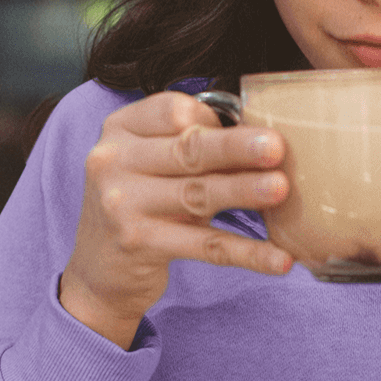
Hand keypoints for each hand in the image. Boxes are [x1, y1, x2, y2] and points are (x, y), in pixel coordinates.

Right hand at [60, 93, 292, 346]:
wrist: (98, 270)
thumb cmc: (140, 203)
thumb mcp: (151, 164)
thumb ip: (191, 146)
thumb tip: (263, 138)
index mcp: (120, 129)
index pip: (173, 111)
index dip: (214, 119)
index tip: (248, 130)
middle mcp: (114, 161)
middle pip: (188, 149)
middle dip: (236, 147)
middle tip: (276, 147)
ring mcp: (122, 204)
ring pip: (198, 194)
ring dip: (244, 191)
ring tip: (281, 189)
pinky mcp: (139, 244)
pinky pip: (205, 247)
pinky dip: (247, 253)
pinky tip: (279, 259)